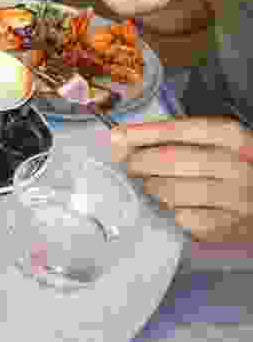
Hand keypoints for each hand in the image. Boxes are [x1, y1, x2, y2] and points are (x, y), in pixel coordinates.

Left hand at [110, 117, 252, 241]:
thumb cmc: (229, 171)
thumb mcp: (211, 146)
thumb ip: (170, 137)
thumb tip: (122, 137)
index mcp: (233, 139)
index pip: (182, 129)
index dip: (145, 132)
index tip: (118, 135)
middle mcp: (238, 166)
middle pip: (173, 159)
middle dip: (141, 162)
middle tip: (132, 166)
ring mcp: (236, 198)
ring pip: (172, 191)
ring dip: (153, 188)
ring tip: (154, 186)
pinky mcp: (228, 227)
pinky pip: (183, 218)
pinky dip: (172, 212)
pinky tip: (176, 206)